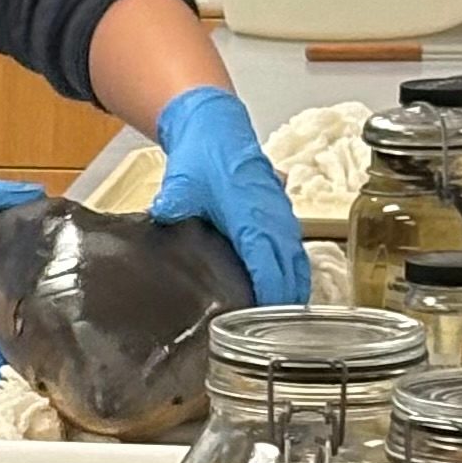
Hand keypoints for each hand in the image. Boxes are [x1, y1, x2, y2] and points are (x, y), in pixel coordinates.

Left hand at [150, 84, 309, 306]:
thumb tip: (165, 213)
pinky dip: (294, 271)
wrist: (217, 124)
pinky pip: (295, 249)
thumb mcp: (182, 179)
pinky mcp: (280, 212)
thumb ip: (174, 201)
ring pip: (297, 259)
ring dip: (295, 288)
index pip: (268, 263)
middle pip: (290, 268)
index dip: (269, 295)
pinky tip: (288, 292)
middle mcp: (273, 215)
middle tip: (279, 338)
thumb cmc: (203, 153)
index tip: (265, 322)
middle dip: (287, 302)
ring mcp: (281, 213)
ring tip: (287, 325)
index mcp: (252, 212)